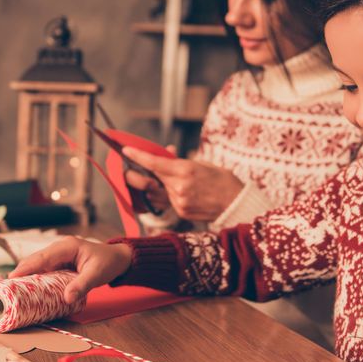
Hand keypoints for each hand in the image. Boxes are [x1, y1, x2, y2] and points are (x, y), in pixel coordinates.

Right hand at [10, 236, 132, 303]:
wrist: (118, 259)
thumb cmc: (108, 263)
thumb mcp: (97, 274)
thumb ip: (82, 285)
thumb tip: (66, 298)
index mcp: (67, 246)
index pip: (42, 257)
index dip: (26, 267)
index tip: (12, 278)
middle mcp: (60, 248)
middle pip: (35, 260)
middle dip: (21, 272)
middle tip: (6, 286)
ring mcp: (59, 255)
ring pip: (38, 265)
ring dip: (26, 275)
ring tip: (12, 288)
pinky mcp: (60, 263)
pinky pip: (44, 270)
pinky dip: (35, 277)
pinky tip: (28, 288)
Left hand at [123, 147, 243, 220]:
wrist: (236, 203)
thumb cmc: (222, 179)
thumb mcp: (202, 164)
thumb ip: (180, 160)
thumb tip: (166, 153)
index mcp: (186, 170)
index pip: (155, 163)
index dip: (138, 156)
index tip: (126, 150)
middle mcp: (180, 187)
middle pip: (157, 175)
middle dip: (154, 170)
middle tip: (158, 167)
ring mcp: (180, 201)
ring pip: (164, 188)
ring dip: (168, 182)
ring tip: (189, 182)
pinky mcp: (182, 212)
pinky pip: (171, 199)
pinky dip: (176, 194)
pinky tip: (192, 193)